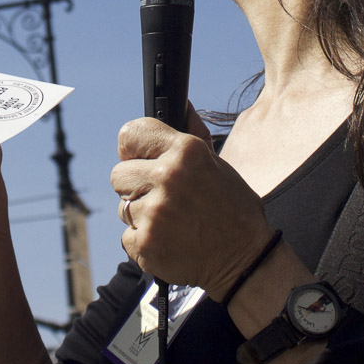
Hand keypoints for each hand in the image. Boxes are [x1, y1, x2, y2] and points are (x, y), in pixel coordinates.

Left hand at [109, 117, 271, 297]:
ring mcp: (154, 212)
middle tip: (162, 196)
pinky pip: (128, 236)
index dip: (132, 149)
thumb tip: (181, 104)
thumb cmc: (233, 209)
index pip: (129, 134)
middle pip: (118, 175)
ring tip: (172, 220)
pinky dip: (144, 240)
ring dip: (142, 214)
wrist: (245, 259)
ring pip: (123, 207)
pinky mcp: (146, 243)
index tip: (138, 158)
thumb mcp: (218, 163)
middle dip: (135, 186)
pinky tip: (170, 239)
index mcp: (184, 152)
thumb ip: (191, 133)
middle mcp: (167, 177)